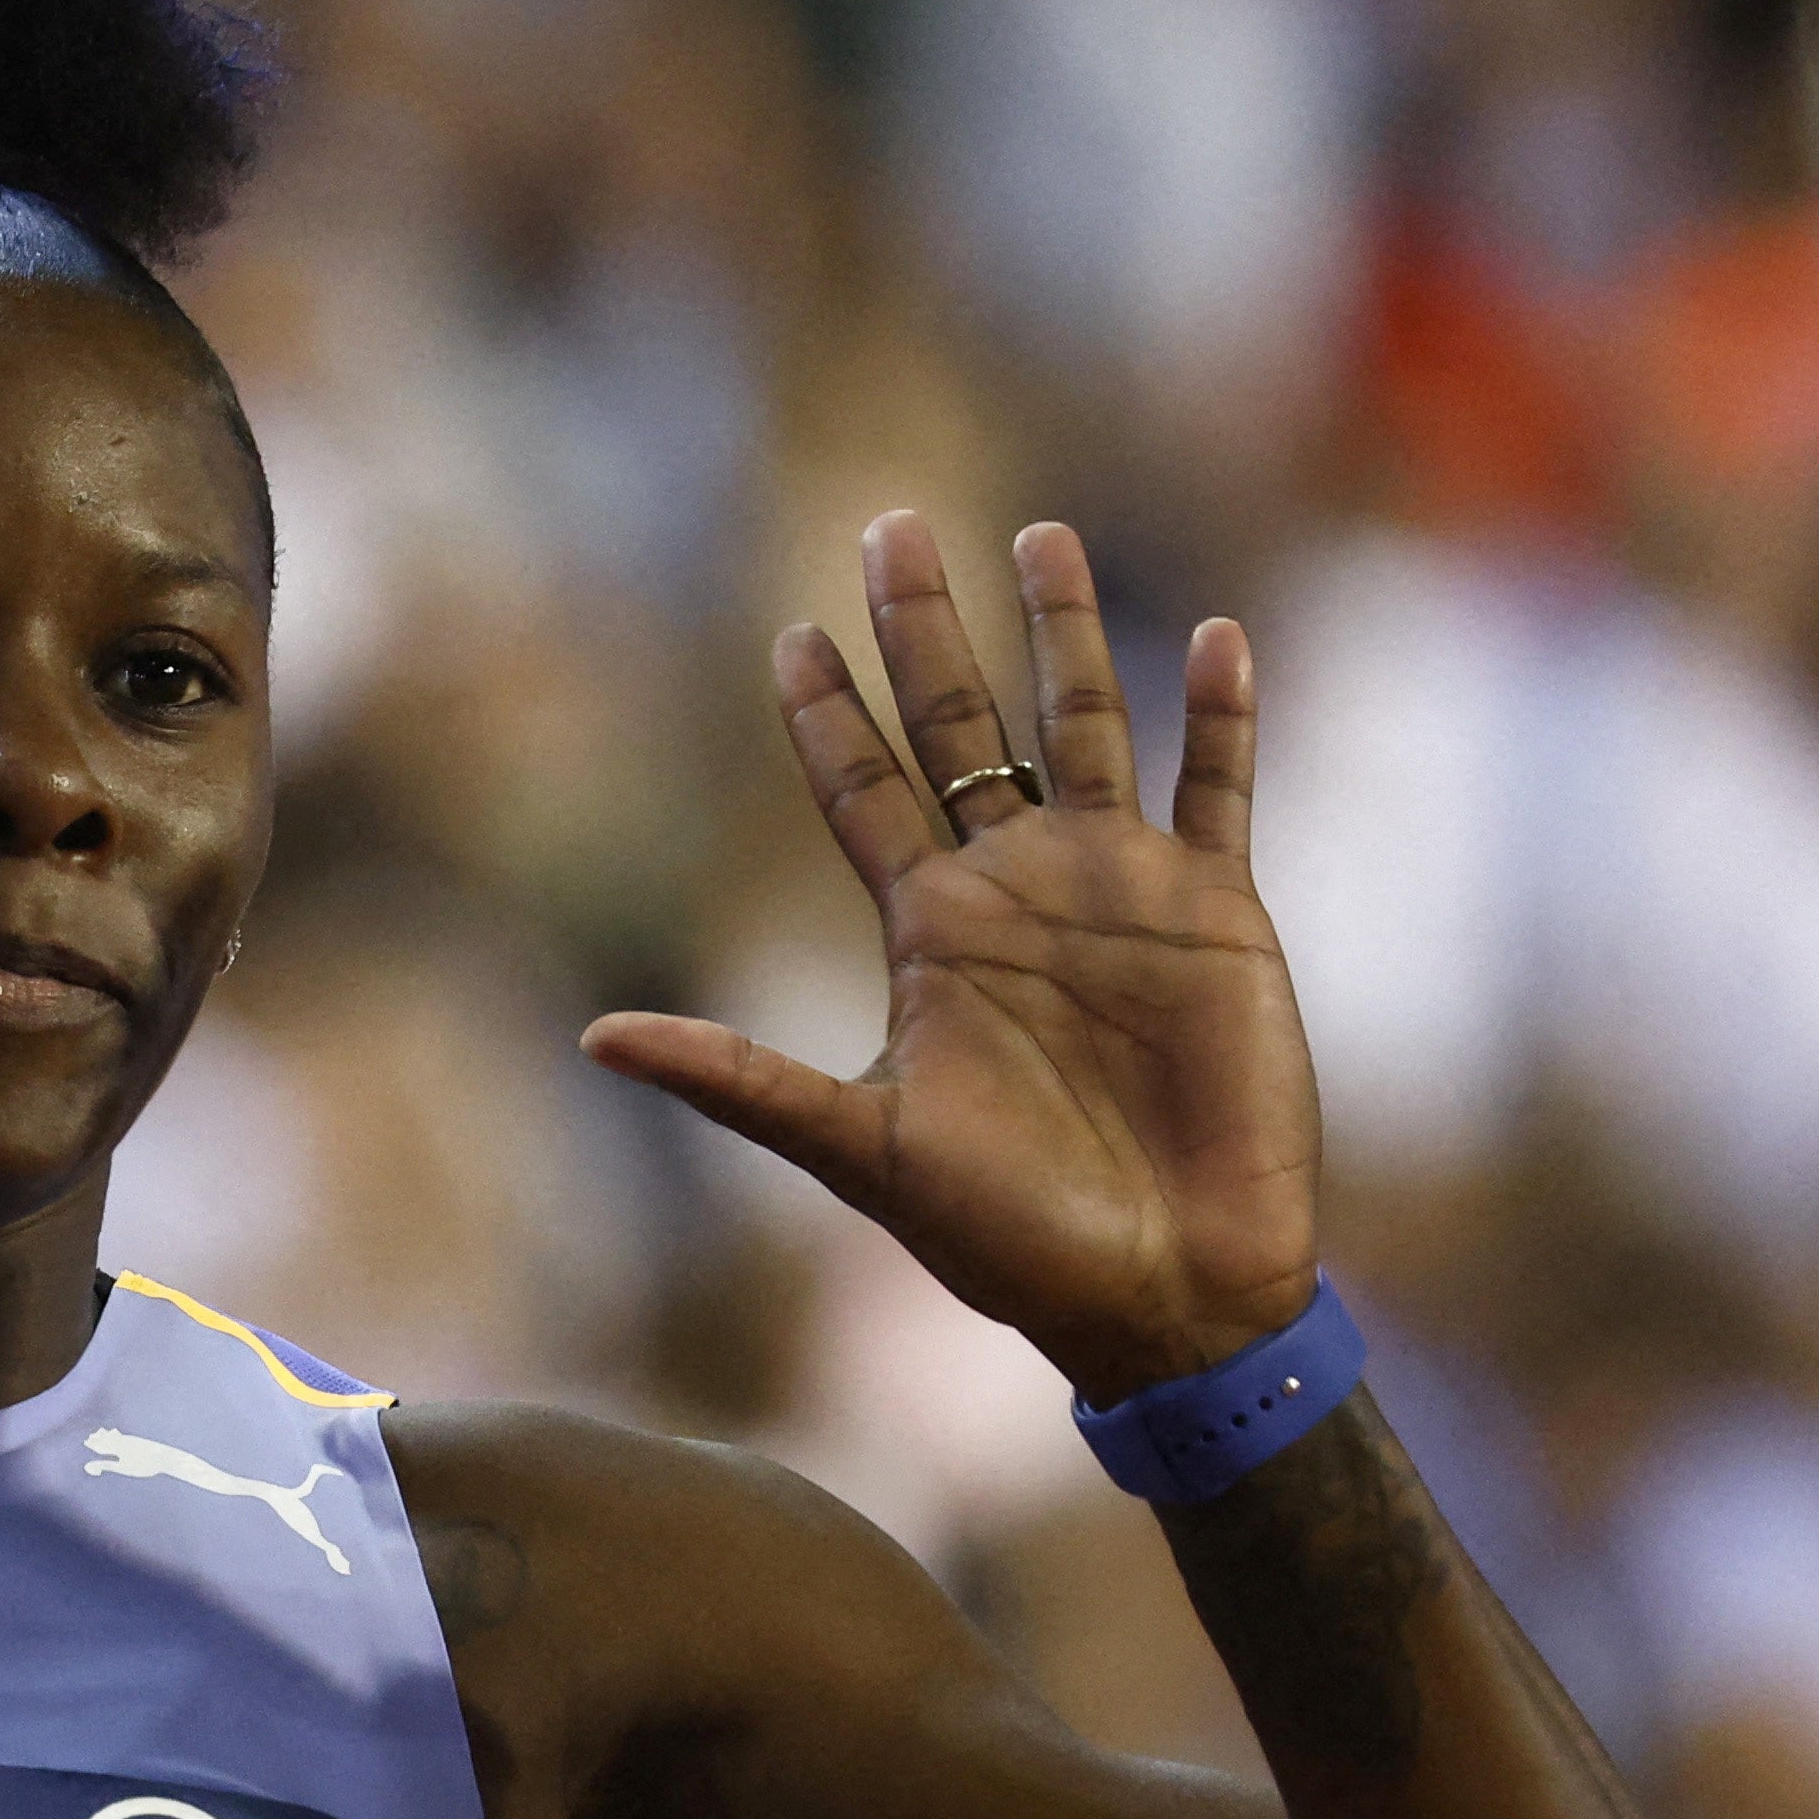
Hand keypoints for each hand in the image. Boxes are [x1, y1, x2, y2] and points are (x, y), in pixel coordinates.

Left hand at [585, 514, 1319, 1402]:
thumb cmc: (1009, 1241)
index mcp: (930, 935)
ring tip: (1038, 534)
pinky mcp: (1216, 911)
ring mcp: (1117, 890)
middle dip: (924, 629)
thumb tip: (595, 1038)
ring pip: (1087, 723)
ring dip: (1066, 631)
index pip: (863, 792)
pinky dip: (1223, 715)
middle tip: (886, 525)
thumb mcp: (856, 1150)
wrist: (1163, 1293)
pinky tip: (1216, 634)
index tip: (790, 631)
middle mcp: (1017, 891)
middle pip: (960, 726)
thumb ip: (737, 1081)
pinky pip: (1218, 787)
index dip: (827, 714)